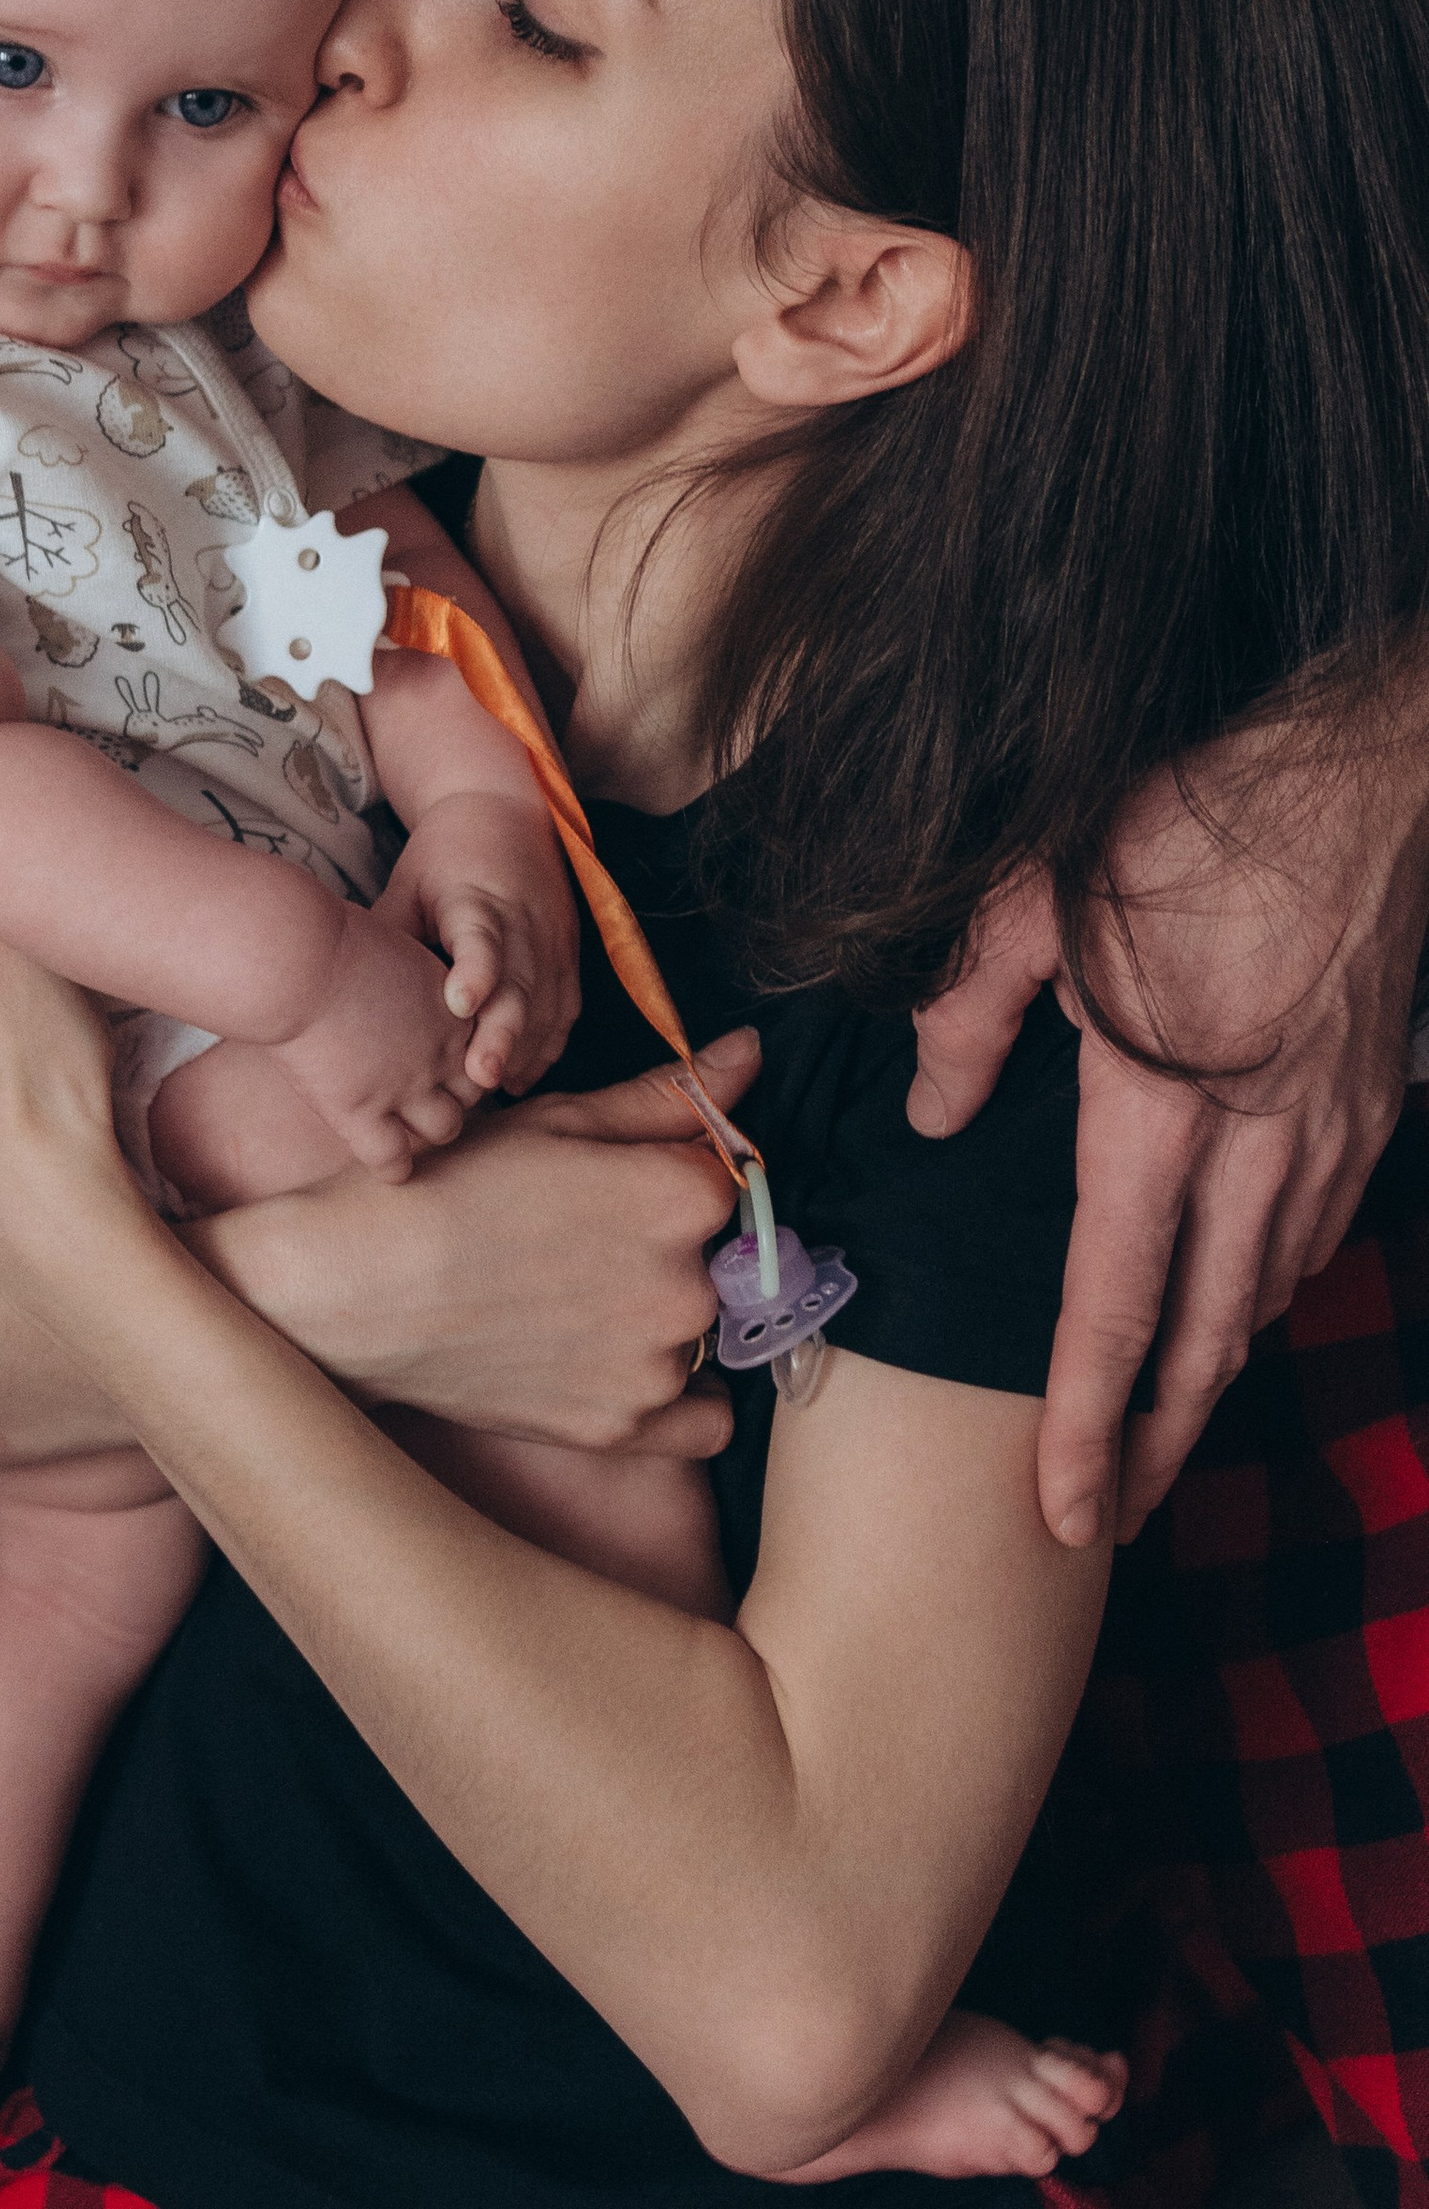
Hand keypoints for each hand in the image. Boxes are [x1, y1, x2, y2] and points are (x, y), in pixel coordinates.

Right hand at [198, 1028, 759, 1454]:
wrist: (358, 1289)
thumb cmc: (450, 1188)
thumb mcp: (556, 1120)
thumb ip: (666, 1096)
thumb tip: (752, 1054)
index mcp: (678, 1197)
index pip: (728, 1176)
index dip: (672, 1169)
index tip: (615, 1179)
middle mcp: (687, 1287)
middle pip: (719, 1254)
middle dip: (667, 1242)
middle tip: (577, 1236)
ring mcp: (657, 1367)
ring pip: (703, 1327)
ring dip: (662, 1311)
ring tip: (568, 1294)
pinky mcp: (624, 1428)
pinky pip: (704, 1415)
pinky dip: (676, 1391)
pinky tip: (613, 1358)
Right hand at [269, 908, 479, 1182]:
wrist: (294, 959)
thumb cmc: (323, 937)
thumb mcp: (384, 944)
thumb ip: (399, 975)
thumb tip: (387, 981)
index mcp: (448, 1005)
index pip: (478, 1046)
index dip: (454, 1053)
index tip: (428, 1053)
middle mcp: (439, 1049)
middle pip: (471, 1091)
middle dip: (450, 1093)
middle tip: (418, 1094)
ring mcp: (405, 1086)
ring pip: (444, 1129)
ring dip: (426, 1129)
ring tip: (402, 1126)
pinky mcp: (363, 1113)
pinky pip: (394, 1161)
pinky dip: (393, 1166)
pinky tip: (381, 1159)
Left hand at [375, 787, 580, 1094]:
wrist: (505, 810)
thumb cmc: (443, 854)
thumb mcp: (409, 882)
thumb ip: (390, 934)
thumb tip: (344, 993)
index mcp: (478, 895)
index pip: (481, 937)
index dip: (475, 972)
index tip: (458, 1006)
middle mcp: (523, 917)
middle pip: (521, 982)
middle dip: (504, 1032)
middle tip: (478, 1077)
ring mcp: (553, 936)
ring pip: (547, 1001)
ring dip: (526, 1047)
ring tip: (496, 1088)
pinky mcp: (568, 951)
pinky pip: (565, 1005)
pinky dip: (548, 1042)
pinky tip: (522, 1073)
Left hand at [909, 709, 1428, 1543]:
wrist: (1358, 773)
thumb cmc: (1190, 820)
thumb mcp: (1037, 894)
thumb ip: (967, 1012)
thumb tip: (930, 1110)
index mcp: (1161, 1111)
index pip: (1115, 1305)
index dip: (1089, 1423)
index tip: (1069, 1512)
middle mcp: (1257, 1148)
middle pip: (1208, 1340)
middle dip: (1159, 1447)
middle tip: (1115, 1521)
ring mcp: (1326, 1133)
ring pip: (1268, 1294)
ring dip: (1213, 1370)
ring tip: (1161, 1423)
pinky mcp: (1364, 1106)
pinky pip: (1312, 1234)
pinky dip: (1266, 1289)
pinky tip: (1236, 1296)